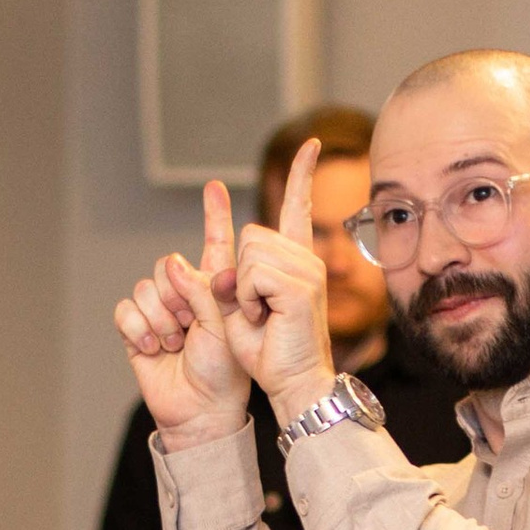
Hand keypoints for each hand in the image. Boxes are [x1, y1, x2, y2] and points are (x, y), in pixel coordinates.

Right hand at [116, 181, 252, 451]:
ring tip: (175, 344)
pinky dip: (140, 330)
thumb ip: (203, 290)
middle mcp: (185, 295)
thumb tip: (172, 263)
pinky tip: (154, 349)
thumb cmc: (223, 372)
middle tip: (190, 327)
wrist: (202, 411)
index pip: (214, 244)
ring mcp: (159, 312)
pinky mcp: (135, 330)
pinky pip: (126, 311)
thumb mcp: (224, 326)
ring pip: (146, 289)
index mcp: (215, 290)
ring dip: (161, 319)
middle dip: (178, 297)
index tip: (216, 187)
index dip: (215, 215)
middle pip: (168, 266)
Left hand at [226, 138, 337, 426]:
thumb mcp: (238, 310)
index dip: (302, 176)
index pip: (299, 209)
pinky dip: (248, 300)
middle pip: (251, 235)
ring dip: (243, 290)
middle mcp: (306, 261)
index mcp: (296, 262)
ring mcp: (307, 272)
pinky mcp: (300, 287)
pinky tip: (263, 318)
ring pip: (249, 254)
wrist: (293, 384)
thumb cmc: (269, 353)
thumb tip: (218, 267)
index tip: (312, 145)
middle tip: (254, 309)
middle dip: (238, 273)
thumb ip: (227, 281)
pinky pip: (253, 274)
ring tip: (261, 316)